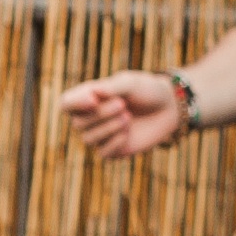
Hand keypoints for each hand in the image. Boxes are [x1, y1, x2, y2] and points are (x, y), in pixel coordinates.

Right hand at [56, 70, 185, 160]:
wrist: (168, 107)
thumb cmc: (146, 90)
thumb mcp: (129, 83)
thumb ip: (110, 88)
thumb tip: (92, 94)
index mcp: (87, 98)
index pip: (66, 103)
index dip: (75, 104)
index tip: (94, 100)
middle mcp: (89, 118)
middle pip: (78, 123)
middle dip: (101, 114)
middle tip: (123, 104)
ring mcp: (100, 136)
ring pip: (88, 139)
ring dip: (109, 127)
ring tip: (128, 116)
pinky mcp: (112, 151)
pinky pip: (103, 152)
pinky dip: (116, 142)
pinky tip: (128, 132)